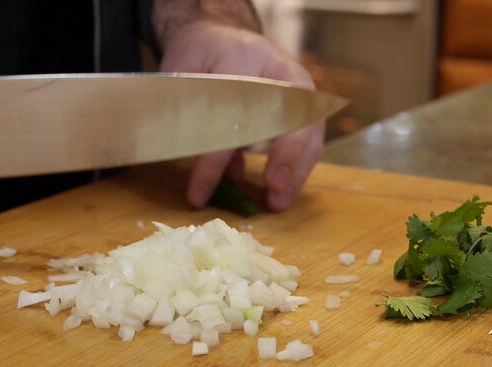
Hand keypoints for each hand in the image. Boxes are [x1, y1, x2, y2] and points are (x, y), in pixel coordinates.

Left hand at [159, 20, 323, 211]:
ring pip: (309, 131)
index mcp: (242, 56)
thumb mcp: (180, 76)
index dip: (214, 159)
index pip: (230, 113)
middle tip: (272, 187)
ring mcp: (299, 88)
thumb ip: (187, 117)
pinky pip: (310, 141)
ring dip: (296, 171)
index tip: (199, 192)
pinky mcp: (306, 108)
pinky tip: (282, 194)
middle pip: (290, 114)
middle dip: (284, 154)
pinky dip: (298, 170)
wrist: (221, 37)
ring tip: (277, 204)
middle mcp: (279, 70)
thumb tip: (197, 172)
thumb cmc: (199, 58)